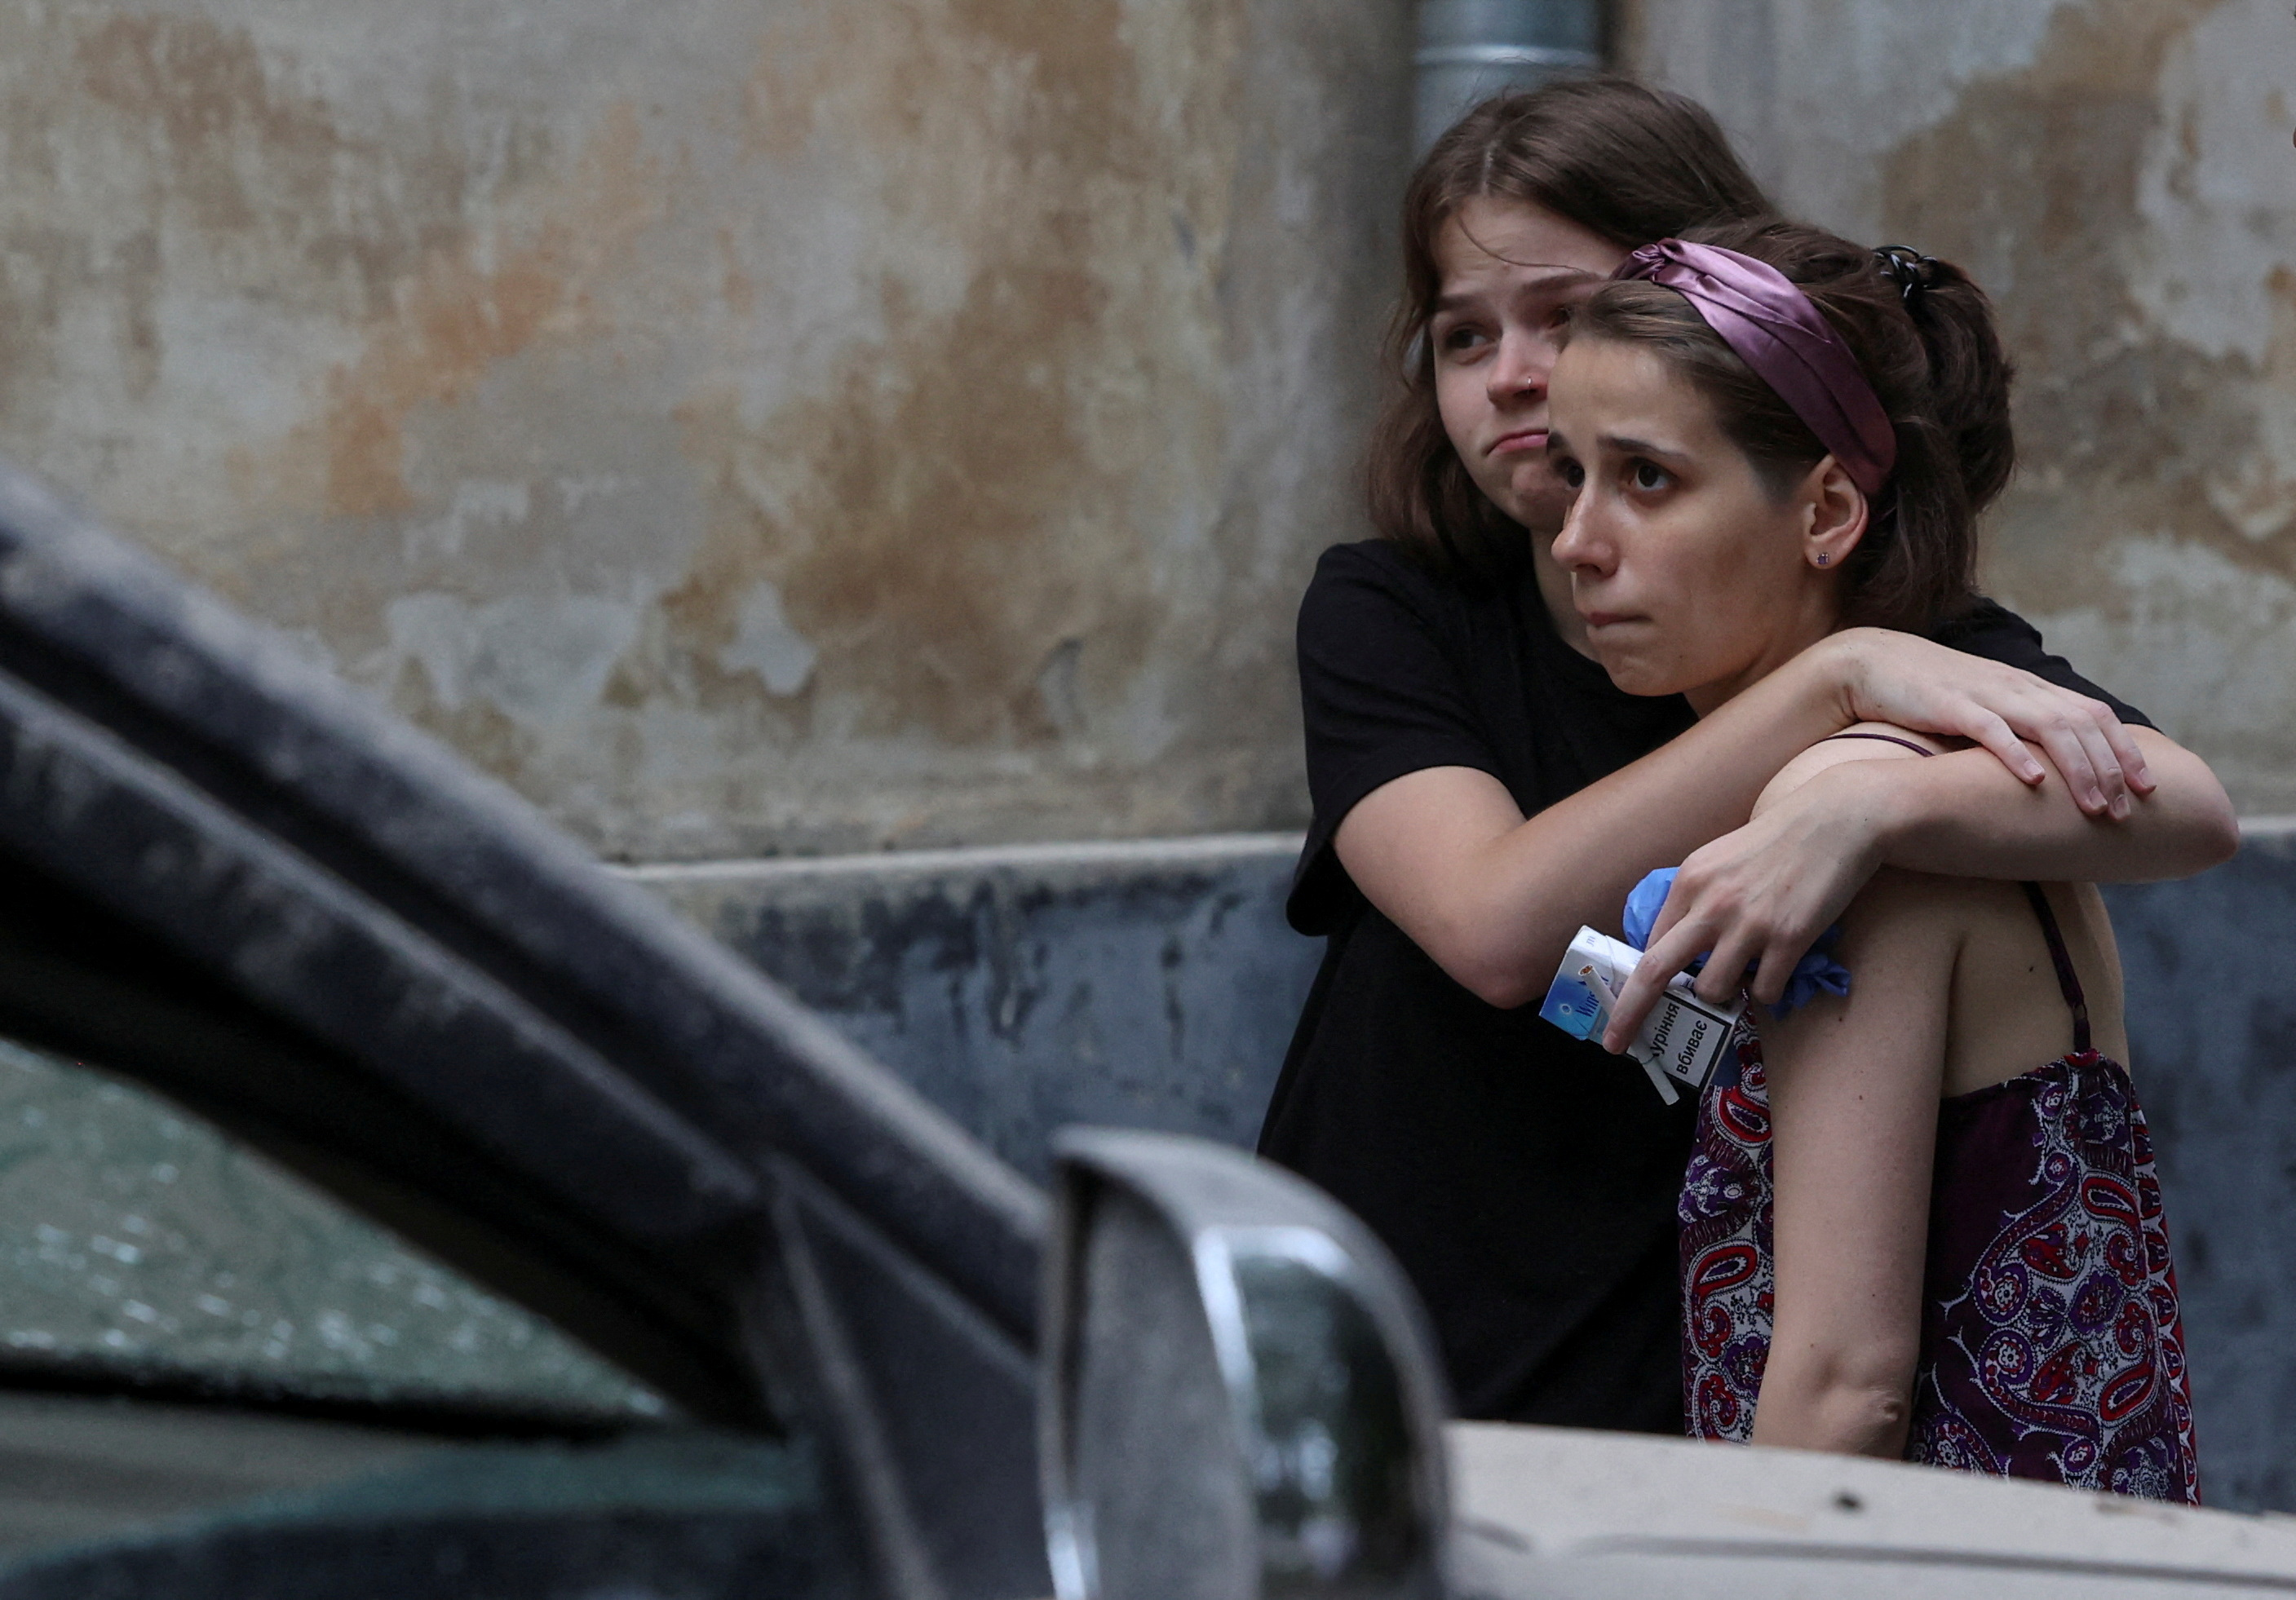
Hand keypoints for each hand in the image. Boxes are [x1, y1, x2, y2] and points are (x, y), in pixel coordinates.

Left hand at [1601, 763, 1884, 1051]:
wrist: (1835, 820)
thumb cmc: (1775, 842)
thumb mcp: (1718, 860)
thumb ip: (1694, 898)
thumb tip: (1674, 942)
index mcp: (1689, 882)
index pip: (1648, 944)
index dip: (1634, 982)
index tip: (1623, 1007)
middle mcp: (1712, 903)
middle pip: (1655, 971)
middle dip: (1629, 1013)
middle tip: (1615, 1043)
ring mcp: (1750, 923)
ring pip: (1713, 990)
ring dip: (1723, 995)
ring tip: (1742, 975)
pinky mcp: (1789, 937)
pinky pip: (1763, 990)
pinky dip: (1766, 992)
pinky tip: (1776, 972)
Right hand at [1819, 629, 2150, 818]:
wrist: (1874, 663)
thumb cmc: (1930, 694)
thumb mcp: (1986, 707)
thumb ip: (2018, 728)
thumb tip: (2051, 770)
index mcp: (2029, 688)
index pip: (2094, 714)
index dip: (2125, 750)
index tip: (2147, 789)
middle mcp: (2017, 687)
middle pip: (2082, 724)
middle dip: (2111, 769)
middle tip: (2127, 812)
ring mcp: (1986, 693)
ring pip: (2050, 726)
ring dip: (2079, 768)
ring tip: (2095, 807)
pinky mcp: (1949, 704)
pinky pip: (1991, 729)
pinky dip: (2016, 753)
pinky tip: (2033, 780)